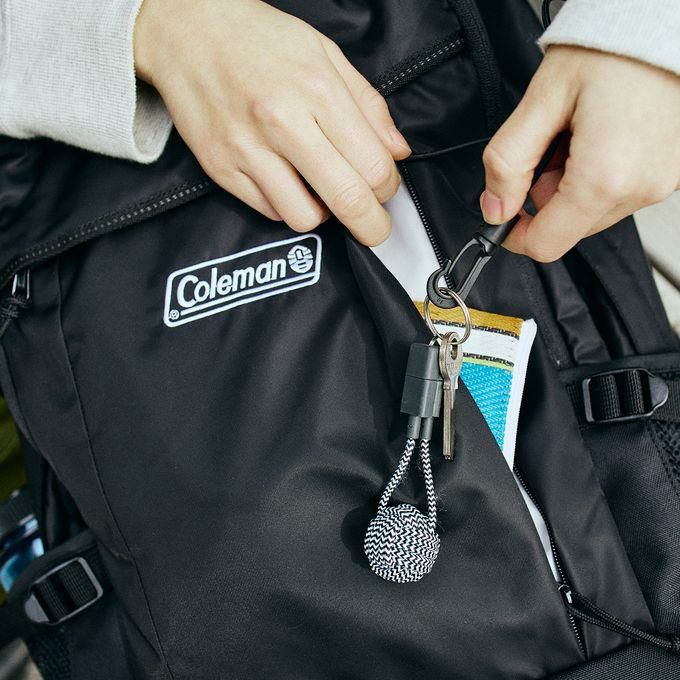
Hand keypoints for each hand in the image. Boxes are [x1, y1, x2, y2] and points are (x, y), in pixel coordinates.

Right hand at [134, 0, 410, 244]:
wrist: (186, 31)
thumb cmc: (260, 40)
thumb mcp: (325, 54)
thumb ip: (368, 105)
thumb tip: (398, 151)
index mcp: (317, 90)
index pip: (374, 165)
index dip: (389, 188)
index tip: (387, 189)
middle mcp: (282, 123)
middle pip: (347, 199)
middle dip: (372, 226)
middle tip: (375, 228)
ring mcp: (247, 149)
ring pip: (306, 218)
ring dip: (323, 214)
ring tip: (321, 193)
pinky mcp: (221, 169)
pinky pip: (269, 211)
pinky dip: (286, 205)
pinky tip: (287, 183)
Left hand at [480, 46, 679, 261]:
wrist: (667, 18)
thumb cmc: (613, 48)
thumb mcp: (542, 100)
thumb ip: (509, 160)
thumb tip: (494, 206)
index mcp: (604, 178)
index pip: (545, 244)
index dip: (514, 234)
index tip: (503, 213)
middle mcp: (640, 189)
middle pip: (569, 227)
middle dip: (545, 196)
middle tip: (549, 145)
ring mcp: (663, 183)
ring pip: (594, 210)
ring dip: (573, 183)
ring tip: (580, 132)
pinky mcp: (673, 173)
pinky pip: (621, 191)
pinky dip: (601, 173)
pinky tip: (603, 134)